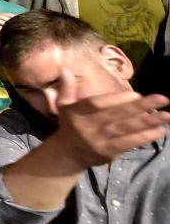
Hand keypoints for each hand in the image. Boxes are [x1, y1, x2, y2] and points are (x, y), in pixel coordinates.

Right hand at [49, 74, 169, 169]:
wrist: (67, 155)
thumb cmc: (70, 125)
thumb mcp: (63, 106)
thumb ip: (67, 88)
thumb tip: (65, 68)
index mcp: (78, 113)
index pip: (97, 104)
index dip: (116, 99)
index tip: (136, 94)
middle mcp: (89, 127)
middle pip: (117, 115)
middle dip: (141, 107)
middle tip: (162, 98)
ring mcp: (100, 140)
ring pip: (127, 129)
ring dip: (149, 122)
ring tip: (167, 115)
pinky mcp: (109, 152)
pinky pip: (129, 143)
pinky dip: (145, 137)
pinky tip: (160, 130)